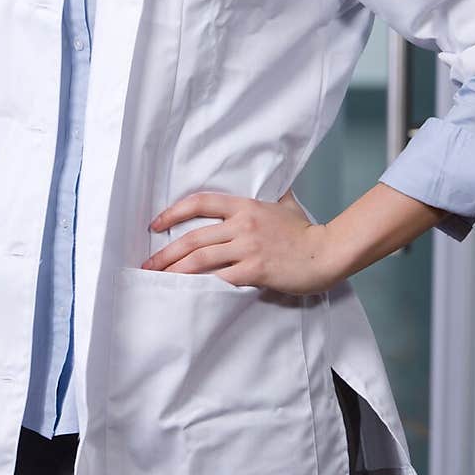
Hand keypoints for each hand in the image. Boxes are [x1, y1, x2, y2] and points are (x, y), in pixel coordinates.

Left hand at [142, 189, 336, 295]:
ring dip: (175, 271)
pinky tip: (186, 292)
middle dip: (166, 252)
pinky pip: (220, 279)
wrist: (326, 252)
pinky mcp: (255, 270)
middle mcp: (242, 224)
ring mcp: (248, 247)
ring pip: (201, 259)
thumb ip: (268, 196)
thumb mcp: (284, 204)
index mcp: (245, 206)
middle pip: (193, 237)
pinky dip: (200, 286)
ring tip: (158, 280)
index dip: (174, 212)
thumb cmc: (305, 231)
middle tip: (147, 264)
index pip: (201, 202)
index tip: (155, 224)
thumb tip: (266, 182)